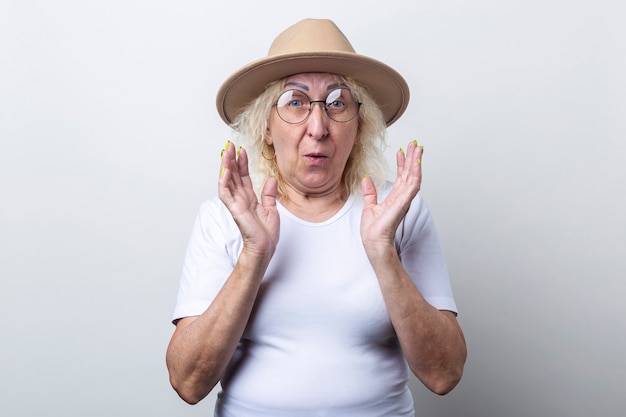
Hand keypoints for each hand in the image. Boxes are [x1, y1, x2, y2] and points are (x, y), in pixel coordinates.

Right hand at [218, 142, 278, 257]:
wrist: (265, 248)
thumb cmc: (266, 234)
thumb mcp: (271, 209)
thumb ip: (269, 194)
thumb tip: (272, 179)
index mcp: (249, 199)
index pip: (243, 177)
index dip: (242, 163)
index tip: (242, 150)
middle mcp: (240, 199)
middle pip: (233, 176)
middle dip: (231, 160)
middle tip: (230, 145)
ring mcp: (236, 204)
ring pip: (227, 181)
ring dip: (225, 166)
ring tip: (226, 152)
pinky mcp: (234, 210)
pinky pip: (225, 194)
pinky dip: (224, 182)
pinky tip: (224, 171)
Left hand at [361, 140, 422, 252]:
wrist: (373, 241)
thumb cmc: (373, 230)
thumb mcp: (369, 206)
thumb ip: (370, 193)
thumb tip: (366, 179)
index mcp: (394, 198)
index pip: (400, 177)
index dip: (401, 164)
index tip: (401, 151)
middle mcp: (402, 198)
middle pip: (409, 174)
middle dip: (412, 158)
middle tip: (414, 144)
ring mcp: (404, 200)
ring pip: (413, 176)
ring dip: (416, 162)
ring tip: (418, 148)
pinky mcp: (404, 203)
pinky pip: (413, 185)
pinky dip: (416, 173)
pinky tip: (416, 163)